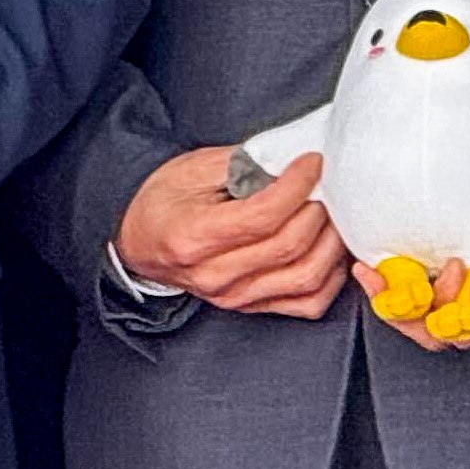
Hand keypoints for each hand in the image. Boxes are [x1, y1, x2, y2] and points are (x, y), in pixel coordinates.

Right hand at [115, 148, 347, 318]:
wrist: (138, 241)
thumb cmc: (162, 202)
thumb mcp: (191, 169)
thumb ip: (241, 163)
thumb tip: (289, 162)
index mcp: (194, 236)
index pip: (263, 215)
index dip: (297, 185)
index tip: (312, 162)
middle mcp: (215, 274)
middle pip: (289, 245)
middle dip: (318, 209)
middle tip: (324, 184)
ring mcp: (234, 296)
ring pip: (305, 277)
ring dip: (330, 243)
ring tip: (330, 214)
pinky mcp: (250, 307)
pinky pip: (307, 303)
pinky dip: (330, 278)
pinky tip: (329, 252)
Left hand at [373, 194, 469, 351]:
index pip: (457, 333)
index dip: (417, 314)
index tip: (396, 278)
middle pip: (439, 330)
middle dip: (399, 307)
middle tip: (373, 272)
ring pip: (441, 313)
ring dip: (406, 292)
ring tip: (381, 265)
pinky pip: (452, 292)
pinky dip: (423, 279)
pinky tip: (406, 260)